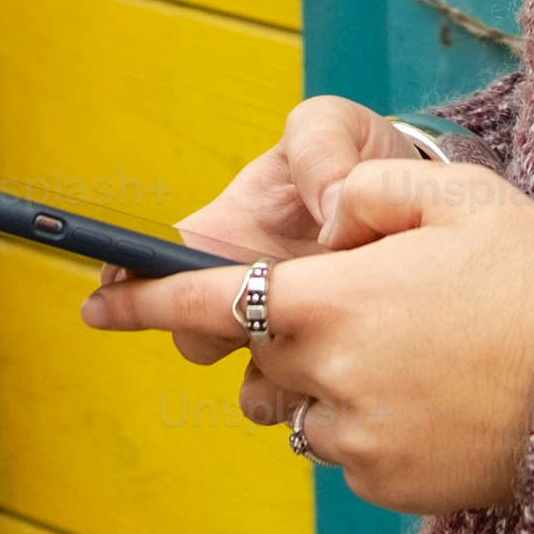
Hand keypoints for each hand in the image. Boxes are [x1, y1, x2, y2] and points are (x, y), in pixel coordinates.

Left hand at [85, 160, 533, 513]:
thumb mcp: (460, 196)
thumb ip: (370, 190)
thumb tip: (319, 218)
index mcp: (328, 301)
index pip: (204, 302)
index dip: (141, 300)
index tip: (94, 301)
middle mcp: (324, 378)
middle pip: (262, 354)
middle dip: (291, 329)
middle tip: (368, 304)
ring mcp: (354, 441)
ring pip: (302, 408)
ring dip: (332, 380)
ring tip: (418, 352)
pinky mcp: (388, 486)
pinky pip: (347, 450)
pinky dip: (372, 422)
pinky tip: (439, 396)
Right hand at [133, 95, 457, 365]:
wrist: (422, 203)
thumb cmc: (361, 158)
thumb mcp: (336, 128)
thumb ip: (319, 147)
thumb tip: (327, 214)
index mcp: (226, 232)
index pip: (160, 266)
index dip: (132, 286)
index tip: (112, 295)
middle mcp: (245, 292)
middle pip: (195, 337)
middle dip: (210, 332)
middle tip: (254, 308)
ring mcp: (285, 335)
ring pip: (253, 385)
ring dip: (276, 375)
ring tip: (321, 340)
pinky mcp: (329, 369)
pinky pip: (305, 404)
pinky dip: (321, 396)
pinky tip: (357, 370)